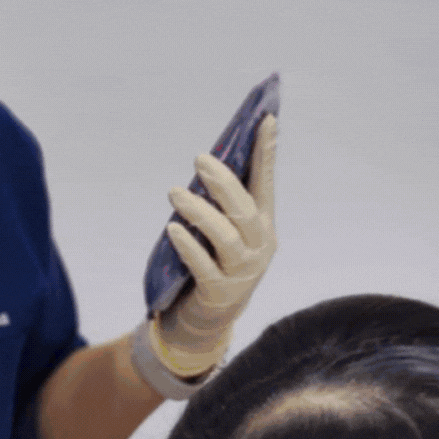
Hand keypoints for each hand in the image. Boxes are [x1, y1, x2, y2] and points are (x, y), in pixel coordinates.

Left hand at [155, 113, 276, 375]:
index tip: (265, 118)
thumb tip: (205, 162)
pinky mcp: (220, 293)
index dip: (266, 152)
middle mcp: (259, 248)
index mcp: (263, 227)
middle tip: (200, 160)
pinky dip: (188, 247)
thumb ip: (221, 203)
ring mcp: (242, 273)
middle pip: (245, 210)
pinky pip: (204, 266)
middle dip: (224, 183)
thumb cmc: (213, 263)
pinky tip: (172, 229)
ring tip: (174, 193)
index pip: (265, 183)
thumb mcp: (223, 231)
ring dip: (200, 213)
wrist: (208, 319)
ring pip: (226, 237)